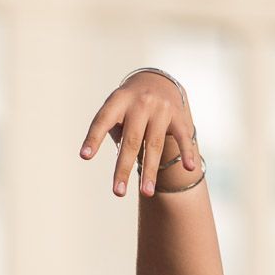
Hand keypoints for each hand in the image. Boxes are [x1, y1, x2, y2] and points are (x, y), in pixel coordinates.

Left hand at [79, 70, 197, 197]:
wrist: (155, 81)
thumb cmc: (127, 108)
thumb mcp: (115, 111)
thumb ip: (111, 132)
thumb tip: (117, 169)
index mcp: (118, 101)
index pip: (102, 120)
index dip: (93, 138)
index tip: (84, 156)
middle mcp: (140, 103)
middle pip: (130, 141)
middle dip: (123, 168)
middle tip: (118, 193)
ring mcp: (160, 108)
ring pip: (154, 145)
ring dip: (150, 171)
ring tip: (146, 193)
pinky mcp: (178, 115)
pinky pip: (183, 136)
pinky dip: (187, 152)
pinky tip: (189, 167)